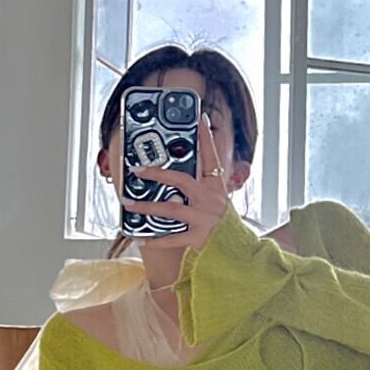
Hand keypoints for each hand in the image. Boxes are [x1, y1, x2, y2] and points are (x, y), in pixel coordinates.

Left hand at [122, 114, 229, 251]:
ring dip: (147, 206)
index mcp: (216, 188)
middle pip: (183, 181)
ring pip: (172, 209)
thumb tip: (174, 178)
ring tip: (129, 203)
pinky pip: (173, 238)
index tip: (198, 118)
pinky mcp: (200, 239)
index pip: (211, 157)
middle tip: (138, 170)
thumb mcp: (218, 201)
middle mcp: (211, 201)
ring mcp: (205, 219)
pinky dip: (154, 240)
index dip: (205, 137)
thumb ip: (201, 187)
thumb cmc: (225, 224)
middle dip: (158, 174)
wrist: (239, 250)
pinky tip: (140, 238)